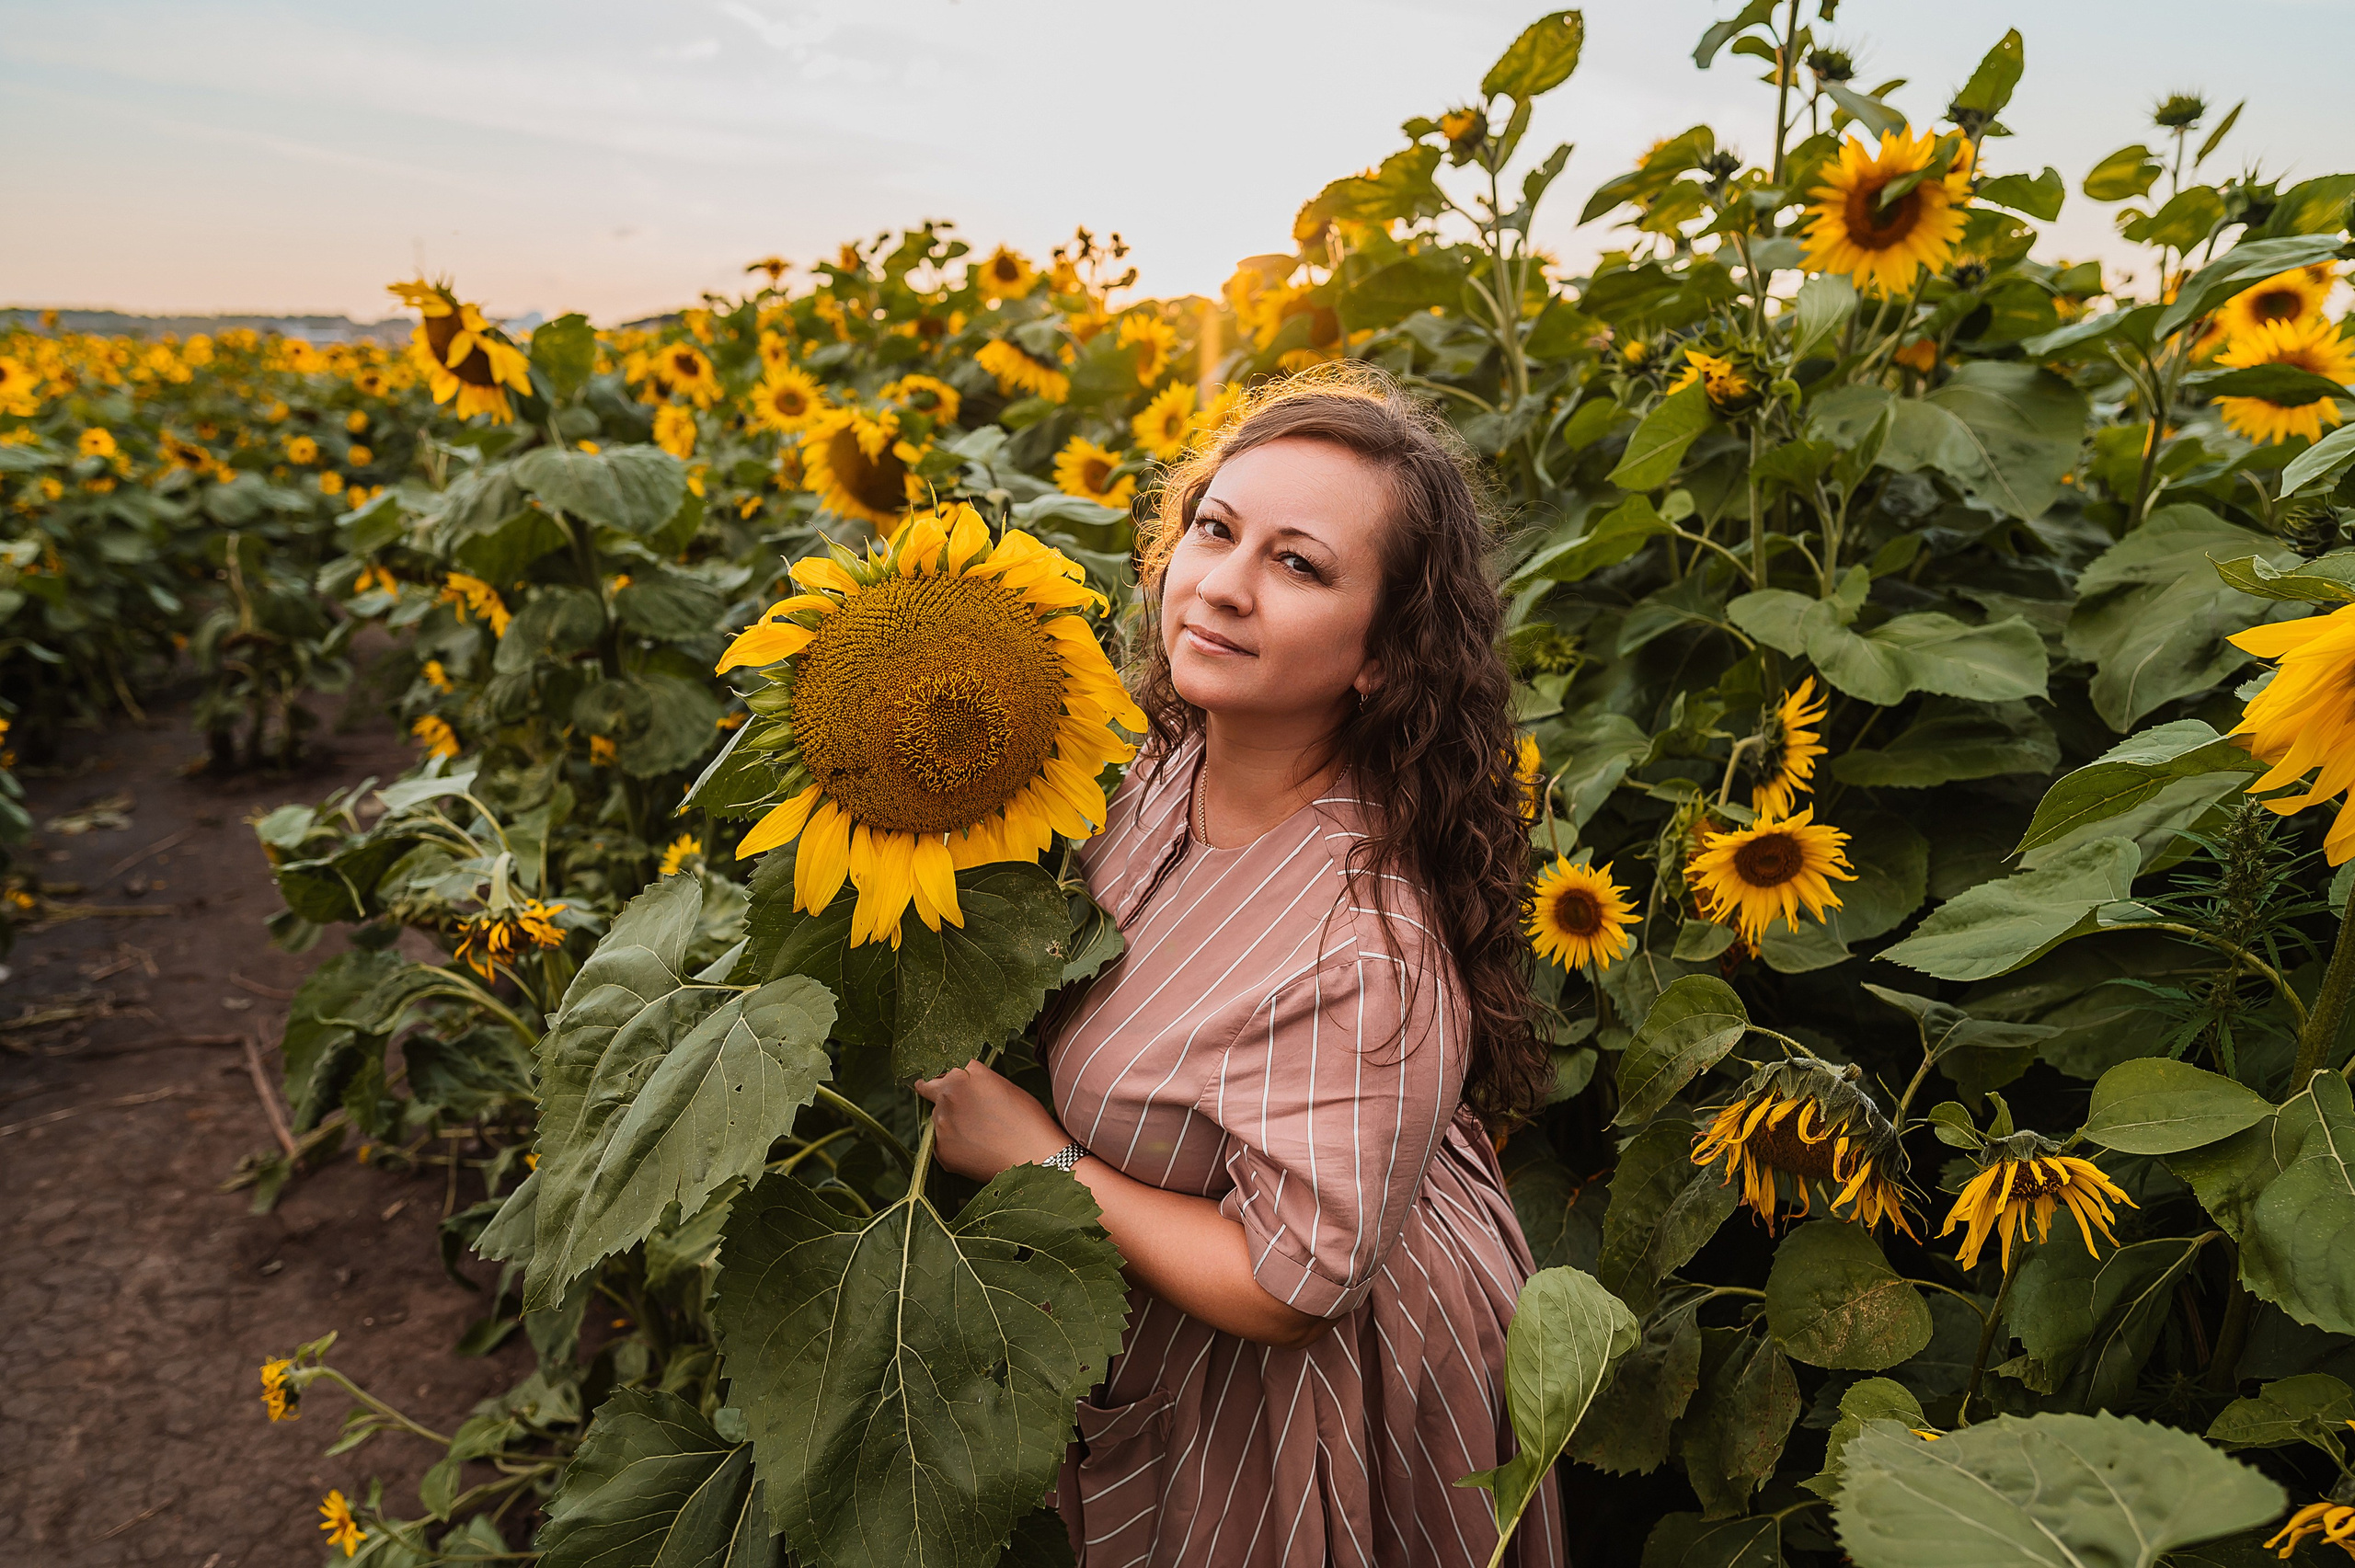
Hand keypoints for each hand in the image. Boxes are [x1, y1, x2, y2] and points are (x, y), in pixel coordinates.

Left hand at [911, 1058, 1070, 1181]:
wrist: (1033, 1156)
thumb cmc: (1027, 1120)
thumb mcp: (1002, 1086)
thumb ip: (973, 1082)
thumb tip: (959, 1087)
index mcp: (965, 1073)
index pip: (942, 1067)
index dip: (943, 1074)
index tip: (940, 1079)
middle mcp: (947, 1094)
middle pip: (928, 1088)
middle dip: (933, 1092)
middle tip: (940, 1099)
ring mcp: (941, 1123)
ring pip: (936, 1119)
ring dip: (948, 1123)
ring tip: (978, 1135)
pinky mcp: (940, 1149)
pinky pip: (940, 1144)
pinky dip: (953, 1146)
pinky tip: (976, 1150)